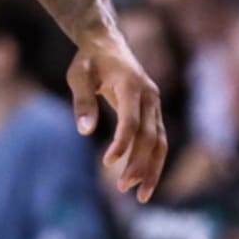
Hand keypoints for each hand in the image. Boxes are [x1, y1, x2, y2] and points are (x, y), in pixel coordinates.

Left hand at [68, 29, 165, 202]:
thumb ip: (83, 101)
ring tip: (139, 196)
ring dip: (151, 169)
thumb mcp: (78, 76)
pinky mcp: (154, 111)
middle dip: (138, 164)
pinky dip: (154, 161)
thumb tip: (85, 131)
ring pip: (160, 142)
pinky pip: (159, 140)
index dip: (122, 144)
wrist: (107, 43)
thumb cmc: (89, 61)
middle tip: (122, 188)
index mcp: (131, 85)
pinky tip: (144, 182)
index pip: (131, 121)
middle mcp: (149, 95)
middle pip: (150, 136)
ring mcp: (155, 103)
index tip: (108, 163)